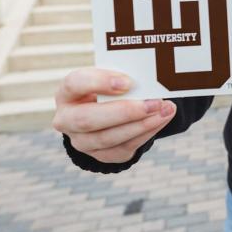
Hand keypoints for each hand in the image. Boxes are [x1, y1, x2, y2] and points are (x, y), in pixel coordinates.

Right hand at [53, 68, 177, 163]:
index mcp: (66, 93)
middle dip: (125, 112)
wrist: (103, 111)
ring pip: (107, 138)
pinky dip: (145, 134)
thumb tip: (148, 76)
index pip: (75, 84)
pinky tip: (161, 120)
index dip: (99, 82)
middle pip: (88, 120)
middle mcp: (66, 120)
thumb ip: (121, 76)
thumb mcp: (108, 77)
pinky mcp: (100, 155)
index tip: (128, 82)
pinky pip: (123, 148)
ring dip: (141, 125)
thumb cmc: (107, 88)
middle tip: (154, 102)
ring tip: (165, 111)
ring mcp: (81, 142)